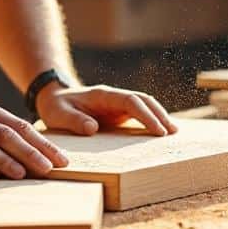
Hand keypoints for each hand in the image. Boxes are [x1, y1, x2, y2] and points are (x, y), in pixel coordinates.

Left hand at [37, 84, 177, 136]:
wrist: (54, 99)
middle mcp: (114, 97)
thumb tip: (93, 128)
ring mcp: (117, 104)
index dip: (146, 115)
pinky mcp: (118, 112)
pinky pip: (139, 113)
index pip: (130, 101)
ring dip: (159, 116)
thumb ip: (74, 120)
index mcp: (103, 95)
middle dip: (159, 114)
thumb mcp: (58, 115)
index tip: (157, 130)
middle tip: (172, 132)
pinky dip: (152, 120)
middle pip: (143, 100)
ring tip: (173, 133)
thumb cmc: (56, 107)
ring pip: (144, 105)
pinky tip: (161, 132)